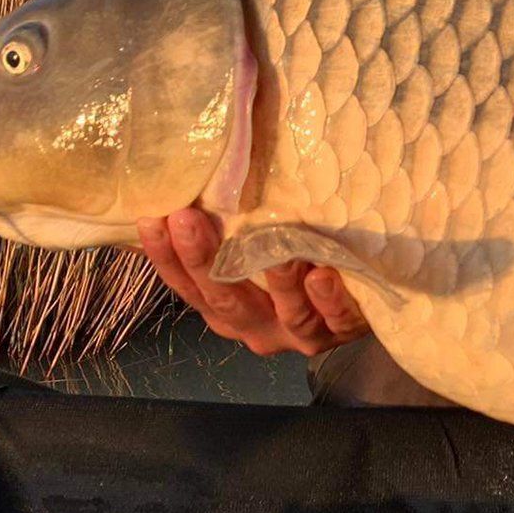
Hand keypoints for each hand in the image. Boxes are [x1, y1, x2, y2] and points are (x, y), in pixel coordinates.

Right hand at [136, 207, 370, 356]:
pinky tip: (323, 275)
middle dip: (203, 260)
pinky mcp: (342, 329)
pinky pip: (335, 319)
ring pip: (285, 313)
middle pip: (225, 299)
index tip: (151, 218)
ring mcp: (299, 333)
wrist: (362, 299)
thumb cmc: (296, 260)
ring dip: (279, 283)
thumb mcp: (255, 245)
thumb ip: (226, 225)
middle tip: (187, 218)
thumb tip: (185, 179)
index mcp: (226, 307)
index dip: (166, 256)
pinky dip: (328, 300)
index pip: (188, 285)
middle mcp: (257, 325)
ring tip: (280, 253)